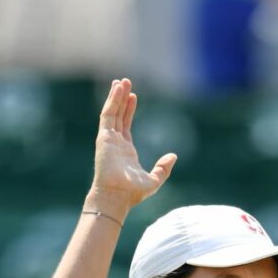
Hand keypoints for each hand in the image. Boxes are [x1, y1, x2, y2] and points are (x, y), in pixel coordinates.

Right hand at [90, 78, 176, 209]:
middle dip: (122, 99)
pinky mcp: (104, 137)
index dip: (129, 110)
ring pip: (112, 112)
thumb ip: (163, 168)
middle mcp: (115, 143)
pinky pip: (108, 115)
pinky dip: (112, 102)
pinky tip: (117, 90)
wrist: (117, 196)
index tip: (133, 97)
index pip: (126, 125)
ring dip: (116, 96)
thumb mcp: (155, 180)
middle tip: (125, 83)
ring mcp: (108, 139)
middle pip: (118, 115)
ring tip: (121, 81)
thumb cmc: (133, 193)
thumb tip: (173, 156)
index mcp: (126, 151)